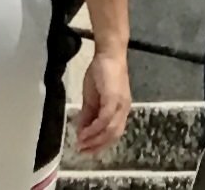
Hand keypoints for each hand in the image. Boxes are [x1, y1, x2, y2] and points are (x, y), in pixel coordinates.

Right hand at [74, 46, 132, 161]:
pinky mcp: (114, 98)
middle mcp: (123, 108)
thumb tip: (81, 132)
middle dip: (97, 146)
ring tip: (80, 143)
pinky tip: (83, 132)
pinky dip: (94, 128)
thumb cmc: (101, 73)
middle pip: (114, 135)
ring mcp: (120, 103)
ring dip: (94, 139)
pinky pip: (105, 118)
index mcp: (120, 109)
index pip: (113, 133)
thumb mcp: (92, 98)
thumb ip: (88, 115)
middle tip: (82, 151)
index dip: (100, 144)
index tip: (85, 151)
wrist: (108, 53)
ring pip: (111, 129)